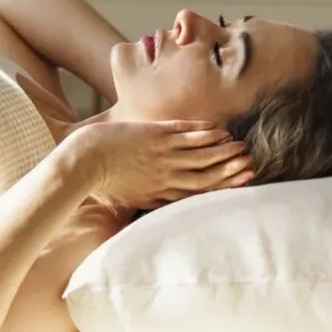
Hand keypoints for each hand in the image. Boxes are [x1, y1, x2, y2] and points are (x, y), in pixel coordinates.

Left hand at [69, 120, 254, 209]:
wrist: (81, 162)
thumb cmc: (97, 181)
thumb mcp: (124, 198)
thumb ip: (145, 199)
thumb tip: (157, 201)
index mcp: (159, 194)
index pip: (197, 192)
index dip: (222, 186)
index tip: (240, 182)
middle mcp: (165, 176)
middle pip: (205, 175)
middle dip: (229, 170)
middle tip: (250, 163)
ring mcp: (161, 155)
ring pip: (199, 154)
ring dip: (222, 150)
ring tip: (241, 145)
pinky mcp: (153, 136)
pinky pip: (184, 135)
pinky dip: (202, 133)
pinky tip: (216, 129)